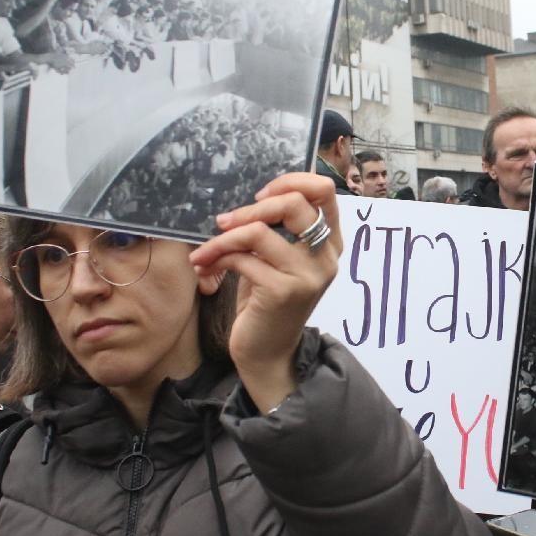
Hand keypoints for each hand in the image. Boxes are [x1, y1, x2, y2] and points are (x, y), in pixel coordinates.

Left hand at [188, 173, 340, 411]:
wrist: (267, 354)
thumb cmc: (267, 302)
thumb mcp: (278, 260)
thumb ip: (278, 230)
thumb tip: (253, 198)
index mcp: (330, 243)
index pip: (324, 192)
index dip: (290, 182)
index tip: (260, 196)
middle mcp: (326, 257)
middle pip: (295, 204)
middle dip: (251, 208)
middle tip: (225, 221)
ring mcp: (306, 275)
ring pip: (259, 232)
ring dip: (223, 237)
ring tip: (206, 249)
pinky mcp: (282, 292)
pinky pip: (242, 258)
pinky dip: (217, 258)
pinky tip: (205, 268)